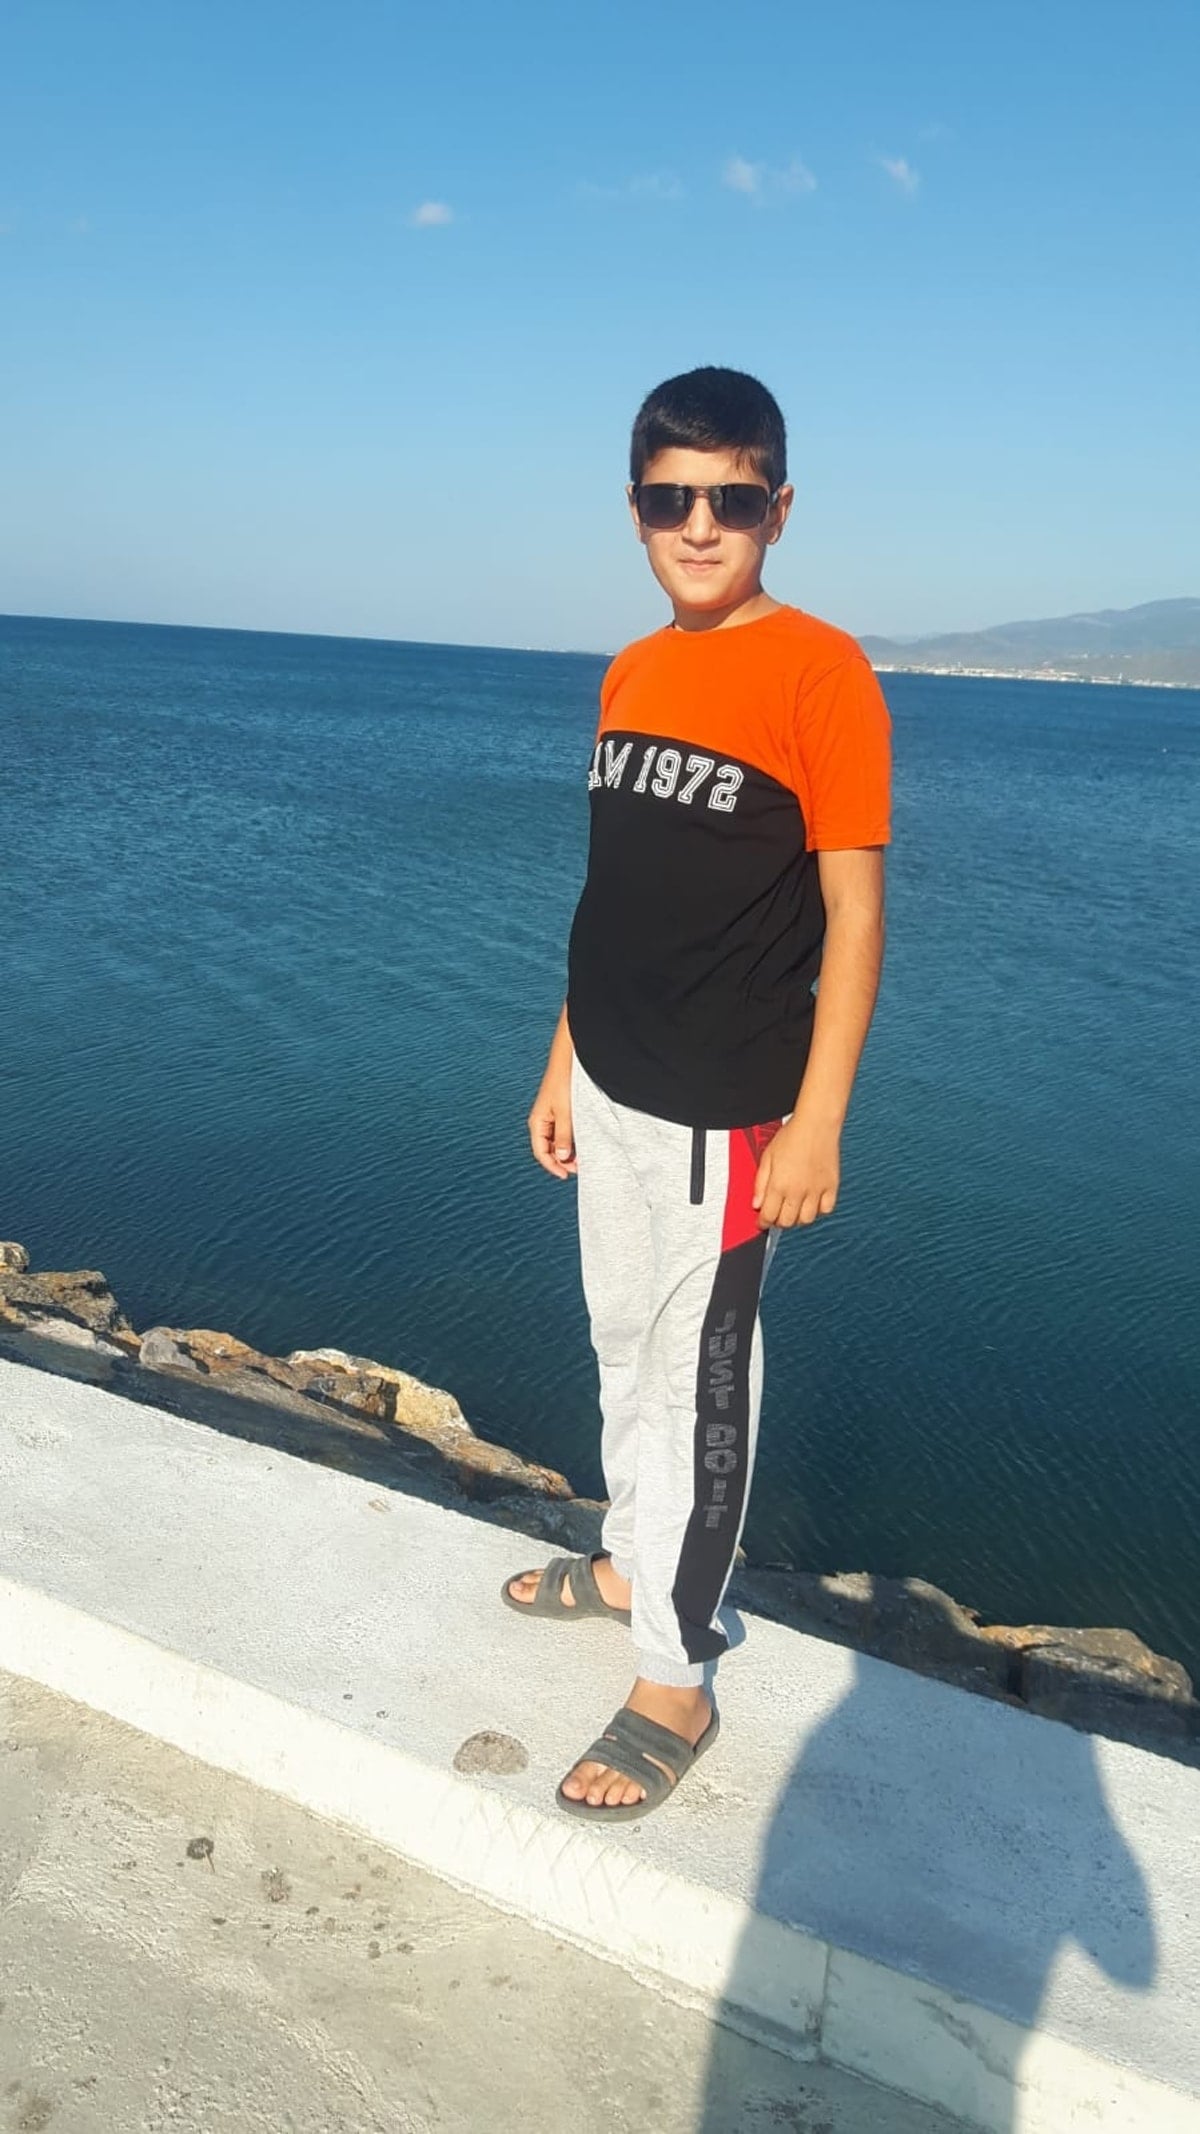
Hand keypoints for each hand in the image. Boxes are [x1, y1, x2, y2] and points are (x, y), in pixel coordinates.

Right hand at [528, 1070, 576, 1178]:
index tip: (566, 1175)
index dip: (553, 1166)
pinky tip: (580, 1144)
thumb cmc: (564, 1083)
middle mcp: (541, 1122)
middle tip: (579, 1168)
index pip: (540, 1153)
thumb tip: (562, 1157)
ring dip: (567, 1152)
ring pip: (556, 1142)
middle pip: (548, 1149)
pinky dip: (570, 1141)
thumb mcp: (565, 1113)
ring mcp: (550, 1117)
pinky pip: (561, 1133)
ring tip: (582, 1158)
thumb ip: (564, 1136)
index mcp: (537, 1123)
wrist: (567, 1060)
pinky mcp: (559, 1112)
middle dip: (561, 1161)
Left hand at [752, 1113, 839, 1228]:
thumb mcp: (767, 1157)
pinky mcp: (831, 1186)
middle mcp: (798, 1191)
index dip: (763, 1222)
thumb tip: (756, 1204)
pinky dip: (818, 1210)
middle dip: (778, 1221)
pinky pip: (825, 1209)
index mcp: (779, 1184)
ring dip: (797, 1218)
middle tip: (776, 1213)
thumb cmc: (791, 1136)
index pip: (768, 1215)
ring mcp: (816, 1190)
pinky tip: (811, 1201)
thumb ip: (760, 1183)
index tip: (762, 1221)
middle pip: (787, 1222)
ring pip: (806, 1220)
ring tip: (793, 1207)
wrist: (816, 1124)